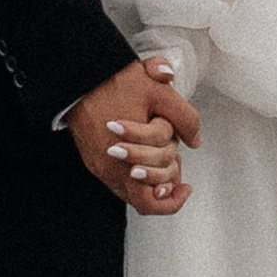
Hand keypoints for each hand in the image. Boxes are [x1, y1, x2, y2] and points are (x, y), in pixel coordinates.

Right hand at [69, 54, 199, 214]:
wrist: (80, 77)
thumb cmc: (117, 83)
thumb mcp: (160, 93)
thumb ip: (184, 118)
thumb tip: (196, 141)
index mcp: (128, 158)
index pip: (153, 196)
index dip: (173, 196)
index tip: (187, 187)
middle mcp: (110, 169)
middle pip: (144, 199)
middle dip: (165, 182)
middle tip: (175, 165)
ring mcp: (99, 166)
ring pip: (130, 192)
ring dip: (151, 180)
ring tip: (164, 159)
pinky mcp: (92, 160)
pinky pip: (118, 180)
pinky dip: (135, 174)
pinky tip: (146, 153)